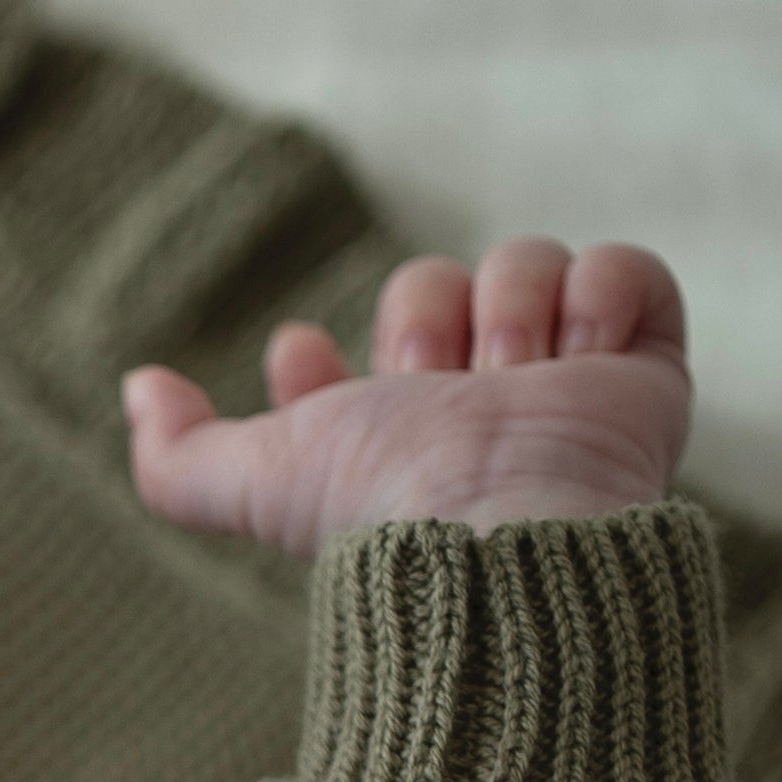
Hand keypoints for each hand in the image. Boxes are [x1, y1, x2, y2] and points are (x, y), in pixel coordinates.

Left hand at [124, 238, 689, 553]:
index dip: (319, 360)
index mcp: (390, 437)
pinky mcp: (644, 369)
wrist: (511, 520)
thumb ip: (177, 458)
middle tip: (443, 383)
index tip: (295, 359)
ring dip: (514, 310)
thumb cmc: (385, 507)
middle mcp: (474, 406)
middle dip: (427, 316)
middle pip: (436, 280)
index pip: (349, 370)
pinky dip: (603, 297)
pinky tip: (580, 355)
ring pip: (529, 261)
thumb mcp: (256, 485)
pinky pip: (628, 271)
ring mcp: (565, 384)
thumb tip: (137, 386)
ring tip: (516, 380)